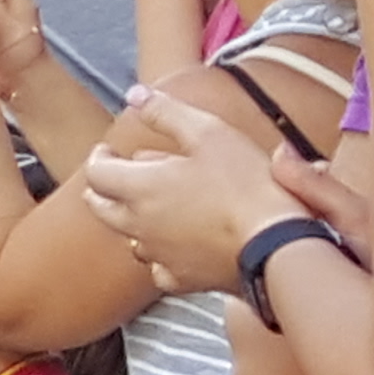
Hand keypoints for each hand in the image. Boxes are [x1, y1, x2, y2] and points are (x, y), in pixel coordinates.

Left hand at [78, 83, 306, 294]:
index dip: (99, 158)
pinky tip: (174, 244)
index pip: (96, 173)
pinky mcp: (183, 279)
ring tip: (151, 204)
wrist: (277, 245)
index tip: (107, 150)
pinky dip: (159, 253)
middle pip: (102, 208)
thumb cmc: (245, 185)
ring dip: (132, 219)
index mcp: (139, 188)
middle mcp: (139, 225)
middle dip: (104, 188)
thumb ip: (166, 112)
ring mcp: (159, 256)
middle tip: (115, 176)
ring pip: (130, 237)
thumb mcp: (209, 132)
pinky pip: (158, 267)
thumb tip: (135, 94)